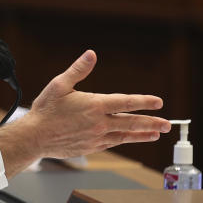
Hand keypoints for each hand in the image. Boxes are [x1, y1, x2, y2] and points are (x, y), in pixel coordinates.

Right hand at [0, 50, 169, 176]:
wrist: (34, 137)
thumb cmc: (45, 110)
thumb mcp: (59, 85)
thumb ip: (78, 69)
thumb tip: (91, 54)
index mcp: (94, 105)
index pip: (126, 102)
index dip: (144, 101)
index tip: (157, 102)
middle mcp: (99, 123)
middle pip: (132, 122)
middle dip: (152, 122)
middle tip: (167, 124)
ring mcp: (96, 137)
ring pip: (125, 135)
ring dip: (143, 134)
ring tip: (156, 134)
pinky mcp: (91, 147)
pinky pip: (113, 143)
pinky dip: (125, 141)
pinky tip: (131, 139)